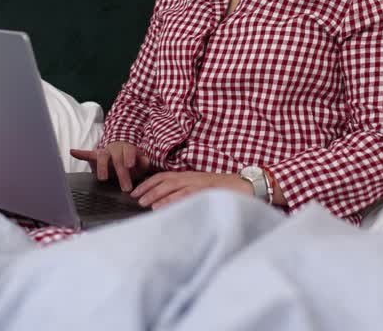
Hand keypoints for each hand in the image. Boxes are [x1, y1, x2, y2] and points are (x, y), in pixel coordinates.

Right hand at [68, 142, 151, 191]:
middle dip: (121, 173)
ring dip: (102, 167)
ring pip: (102, 157)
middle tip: (126, 188)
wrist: (120, 157)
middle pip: (117, 159)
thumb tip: (146, 160)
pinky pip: (87, 154)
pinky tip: (72, 152)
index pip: (129, 150)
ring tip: (102, 178)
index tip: (129, 165)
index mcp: (127, 148)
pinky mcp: (95, 156)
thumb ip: (143, 163)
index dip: (129, 157)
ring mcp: (104, 153)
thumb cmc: (131, 163)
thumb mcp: (140, 164)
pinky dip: (80, 153)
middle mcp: (115, 149)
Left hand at [131, 171, 252, 209]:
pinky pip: (184, 195)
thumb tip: (172, 203)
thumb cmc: (226, 190)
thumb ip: (189, 193)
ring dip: (155, 194)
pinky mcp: (205, 191)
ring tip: (143, 203)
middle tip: (134, 198)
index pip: (164, 177)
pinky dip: (171, 200)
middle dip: (147, 188)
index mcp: (190, 176)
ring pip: (172, 186)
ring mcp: (198, 183)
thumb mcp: (204, 189)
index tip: (136, 191)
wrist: (248, 186)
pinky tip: (160, 206)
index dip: (149, 183)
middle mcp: (192, 177)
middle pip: (164, 180)